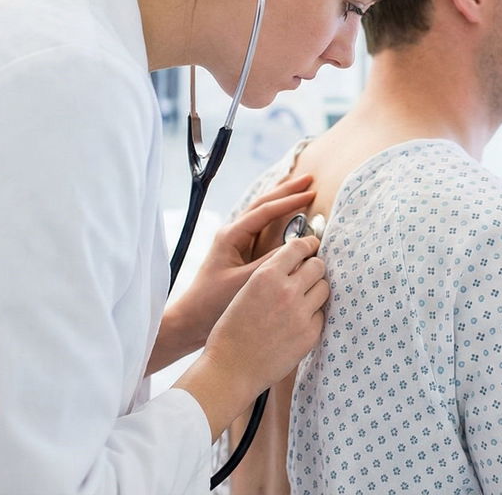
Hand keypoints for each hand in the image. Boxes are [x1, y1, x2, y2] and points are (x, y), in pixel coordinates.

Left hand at [150, 175, 314, 372]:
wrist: (190, 320)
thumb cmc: (212, 303)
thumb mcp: (244, 282)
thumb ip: (270, 263)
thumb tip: (297, 247)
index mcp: (231, 236)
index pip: (264, 211)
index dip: (289, 202)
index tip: (310, 193)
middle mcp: (232, 234)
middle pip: (263, 204)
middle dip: (287, 191)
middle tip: (310, 180)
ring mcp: (236, 243)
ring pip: (262, 214)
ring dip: (282, 201)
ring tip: (302, 190)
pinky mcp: (240, 254)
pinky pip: (263, 229)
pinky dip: (278, 218)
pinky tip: (290, 218)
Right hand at [205, 235, 328, 392]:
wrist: (230, 368)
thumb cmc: (231, 330)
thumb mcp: (245, 291)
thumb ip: (271, 276)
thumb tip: (296, 263)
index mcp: (266, 275)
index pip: (299, 247)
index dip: (307, 246)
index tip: (311, 247)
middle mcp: (287, 290)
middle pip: (317, 266)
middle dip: (312, 269)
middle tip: (306, 276)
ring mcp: (301, 313)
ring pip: (323, 289)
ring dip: (315, 290)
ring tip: (302, 300)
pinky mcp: (310, 334)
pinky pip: (321, 315)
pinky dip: (312, 316)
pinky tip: (297, 323)